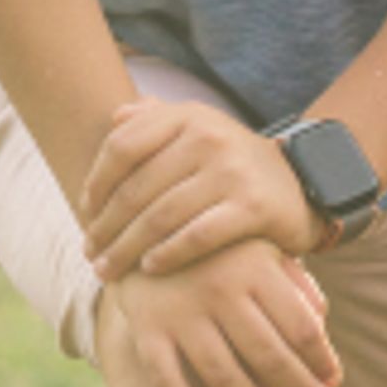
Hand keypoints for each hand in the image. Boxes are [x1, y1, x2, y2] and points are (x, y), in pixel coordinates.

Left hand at [81, 99, 321, 278]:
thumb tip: (117, 115)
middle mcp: (209, 136)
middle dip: (106, 228)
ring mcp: (232, 171)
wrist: (301, 185)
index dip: (95, 184)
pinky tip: (150, 269)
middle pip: (136, 189)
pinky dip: (168, 254)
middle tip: (90, 254)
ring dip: (127, 249)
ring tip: (109, 270)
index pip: (122, 147)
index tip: (85, 214)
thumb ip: (158, 120)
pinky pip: (197, 236)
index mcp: (188, 115)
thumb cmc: (233, 164)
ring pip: (161, 217)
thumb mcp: (200, 131)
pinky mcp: (253, 207)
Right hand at [99, 236, 341, 386]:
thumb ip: (292, 280)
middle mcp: (220, 290)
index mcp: (256, 267)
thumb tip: (323, 321)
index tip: (334, 382)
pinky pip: (168, 382)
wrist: (144, 224)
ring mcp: (181, 312)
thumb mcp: (258, 247)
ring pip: (224, 377)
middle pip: (270, 356)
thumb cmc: (217, 245)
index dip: (322, 359)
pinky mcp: (147, 330)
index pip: (301, 325)